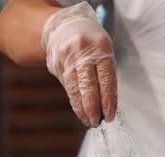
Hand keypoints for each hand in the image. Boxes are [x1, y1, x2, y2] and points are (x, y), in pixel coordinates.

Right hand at [41, 2, 116, 126]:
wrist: (65, 25)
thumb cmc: (92, 43)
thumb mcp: (104, 51)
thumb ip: (105, 74)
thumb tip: (106, 105)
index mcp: (100, 48)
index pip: (106, 79)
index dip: (108, 101)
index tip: (109, 116)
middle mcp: (82, 52)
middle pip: (88, 87)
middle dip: (93, 109)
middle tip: (97, 123)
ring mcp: (66, 58)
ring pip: (74, 90)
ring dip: (82, 110)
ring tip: (90, 121)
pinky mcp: (55, 65)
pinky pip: (67, 88)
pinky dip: (75, 101)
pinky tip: (80, 111)